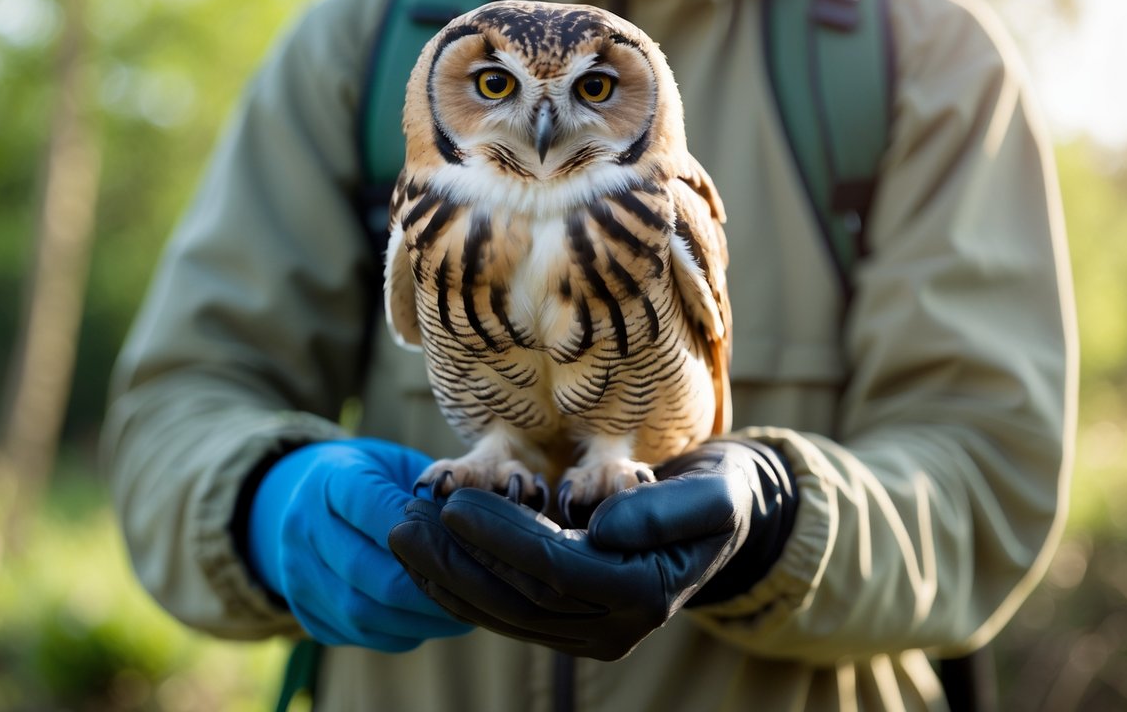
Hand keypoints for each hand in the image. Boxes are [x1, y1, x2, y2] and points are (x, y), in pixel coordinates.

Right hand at [246, 438, 471, 650]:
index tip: (466, 541)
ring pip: (361, 612)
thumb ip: (432, 489)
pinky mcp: (306, 613)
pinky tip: (433, 621)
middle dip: (425, 584)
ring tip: (463, 611)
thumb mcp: (399, 463)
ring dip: (418, 619)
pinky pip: (359, 634)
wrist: (309, 499)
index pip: (374, 509)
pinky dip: (402, 633)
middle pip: (365, 570)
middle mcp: (301, 527)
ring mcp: (296, 574)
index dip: (423, 529)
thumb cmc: (375, 477)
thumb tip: (475, 527)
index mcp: (329, 479)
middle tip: (474, 589)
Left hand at [387, 438, 796, 660]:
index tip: (454, 503)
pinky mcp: (568, 622)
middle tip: (406, 521)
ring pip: (503, 611)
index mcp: (645, 595)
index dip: (501, 538)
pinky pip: (505, 609)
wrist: (723, 517)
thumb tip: (601, 526)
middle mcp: (613, 628)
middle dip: (457, 561)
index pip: (556, 572)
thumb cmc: (718, 496)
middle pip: (518, 598)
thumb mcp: (715, 494)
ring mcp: (588, 632)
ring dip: (447, 576)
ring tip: (403, 533)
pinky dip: (461, 585)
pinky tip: (425, 557)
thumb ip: (666, 511)